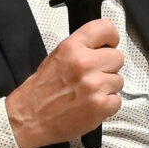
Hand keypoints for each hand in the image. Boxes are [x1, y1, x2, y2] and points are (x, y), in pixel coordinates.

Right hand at [4, 17, 121, 147]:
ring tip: (88, 93)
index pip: (106, 28)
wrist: (30, 119)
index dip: (110, 39)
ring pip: (119, 80)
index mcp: (72, 47)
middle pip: (118, 57)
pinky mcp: (101, 105)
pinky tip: (90, 106)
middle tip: (93, 76)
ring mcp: (94, 85)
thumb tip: (102, 47)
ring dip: (107, 88)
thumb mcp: (56, 58)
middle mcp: (84, 63)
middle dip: (108, 67)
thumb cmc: (41, 90)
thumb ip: (80, 49)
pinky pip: (117, 101)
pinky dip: (107, 105)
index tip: (107, 46)